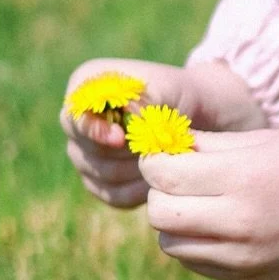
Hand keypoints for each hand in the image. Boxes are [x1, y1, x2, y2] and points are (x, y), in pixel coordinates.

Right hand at [61, 56, 265, 209]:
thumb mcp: (171, 89)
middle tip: (159, 147)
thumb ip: (146, 100)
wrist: (203, 118)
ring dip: (137, 171)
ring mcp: (85, 152)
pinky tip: (163, 180)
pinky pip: (112, 196)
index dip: (95, 131)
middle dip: (124, 152)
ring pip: (99, 175)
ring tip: (167, 159)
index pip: (74, 114)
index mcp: (87, 84)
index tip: (122, 138)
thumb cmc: (185, 95)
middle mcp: (78, 118)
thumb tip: (127, 116)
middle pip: (84, 148)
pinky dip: (139, 191)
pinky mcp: (100, 181)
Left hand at [142, 132, 278, 279]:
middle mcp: (238, 220)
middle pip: (157, 211)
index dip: (155, 160)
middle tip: (179, 181)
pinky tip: (214, 226)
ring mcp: (241, 255)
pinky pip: (193, 262)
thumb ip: (206, 147)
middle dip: (159, 192)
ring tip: (197, 205)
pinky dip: (192, 243)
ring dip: (172, 221)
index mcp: (241, 177)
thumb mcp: (260, 141)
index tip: (168, 155)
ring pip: (169, 243)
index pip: (161, 173)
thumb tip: (158, 149)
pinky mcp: (246, 276)